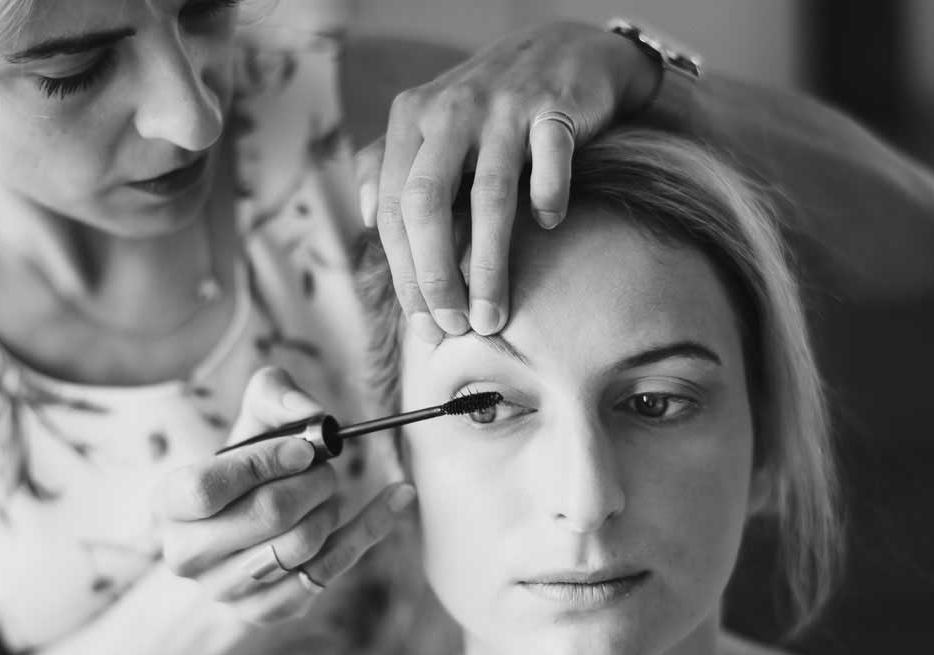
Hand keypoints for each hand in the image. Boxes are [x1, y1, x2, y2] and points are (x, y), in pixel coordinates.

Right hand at [156, 367, 416, 624]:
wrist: (245, 520)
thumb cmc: (248, 461)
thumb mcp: (252, 416)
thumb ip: (277, 394)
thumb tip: (316, 417)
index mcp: (168, 504)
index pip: (208, 487)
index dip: (263, 463)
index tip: (304, 448)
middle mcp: (185, 555)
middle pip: (267, 516)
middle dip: (313, 482)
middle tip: (325, 469)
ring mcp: (223, 590)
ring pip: (299, 547)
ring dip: (330, 508)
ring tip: (326, 492)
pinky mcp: (265, 611)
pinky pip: (329, 573)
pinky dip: (370, 529)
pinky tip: (396, 497)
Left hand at [356, 20, 660, 340]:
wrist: (564, 49)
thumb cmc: (489, 108)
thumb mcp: (430, 125)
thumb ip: (389, 165)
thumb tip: (369, 219)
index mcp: (410, 121)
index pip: (393, 209)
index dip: (404, 273)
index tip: (423, 325)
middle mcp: (449, 111)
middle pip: (426, 203)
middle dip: (435, 275)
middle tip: (451, 326)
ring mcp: (503, 106)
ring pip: (488, 194)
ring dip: (489, 264)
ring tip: (493, 316)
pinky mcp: (554, 105)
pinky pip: (550, 159)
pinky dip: (548, 197)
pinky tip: (548, 226)